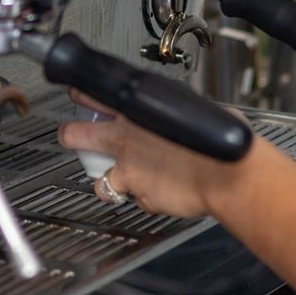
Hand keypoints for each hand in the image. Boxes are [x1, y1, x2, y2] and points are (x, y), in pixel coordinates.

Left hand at [56, 90, 273, 217]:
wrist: (226, 171)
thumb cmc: (217, 139)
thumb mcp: (190, 110)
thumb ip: (170, 114)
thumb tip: (172, 114)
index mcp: (136, 110)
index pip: (93, 95)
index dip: (81, 96)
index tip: (77, 95)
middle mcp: (124, 138)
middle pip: (74, 135)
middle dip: (69, 136)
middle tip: (70, 137)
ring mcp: (127, 168)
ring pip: (99, 181)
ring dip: (108, 183)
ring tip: (123, 183)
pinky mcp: (137, 193)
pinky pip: (135, 199)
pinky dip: (146, 198)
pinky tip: (163, 192)